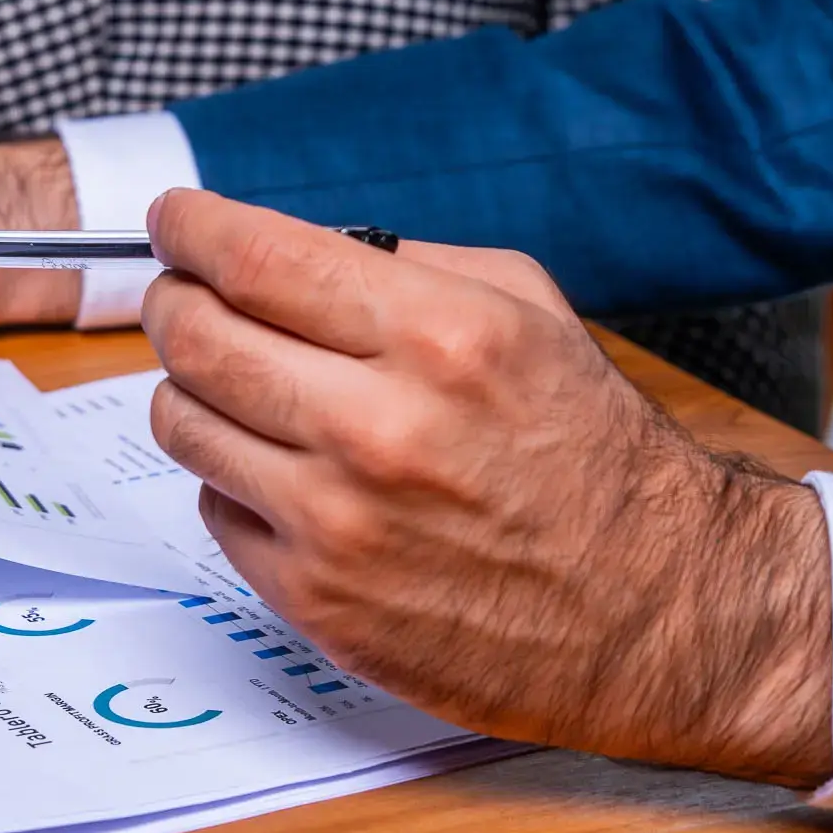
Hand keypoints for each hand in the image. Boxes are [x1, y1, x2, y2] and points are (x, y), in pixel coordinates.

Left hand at [142, 191, 832, 786]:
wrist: (657, 613)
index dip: (191, 227)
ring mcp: (340, 524)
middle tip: (187, 295)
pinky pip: (216, 511)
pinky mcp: (319, 603)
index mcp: (439, 337)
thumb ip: (404, 265)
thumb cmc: (592, 456)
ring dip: (197, 391)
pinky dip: (237, 482)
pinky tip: (294, 476)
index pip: (253, 258)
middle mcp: (380, 427)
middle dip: (176, 299)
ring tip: (245, 388)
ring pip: (183, 421)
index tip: (175, 219)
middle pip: (196, 335)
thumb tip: (280, 245)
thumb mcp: (529, 311)